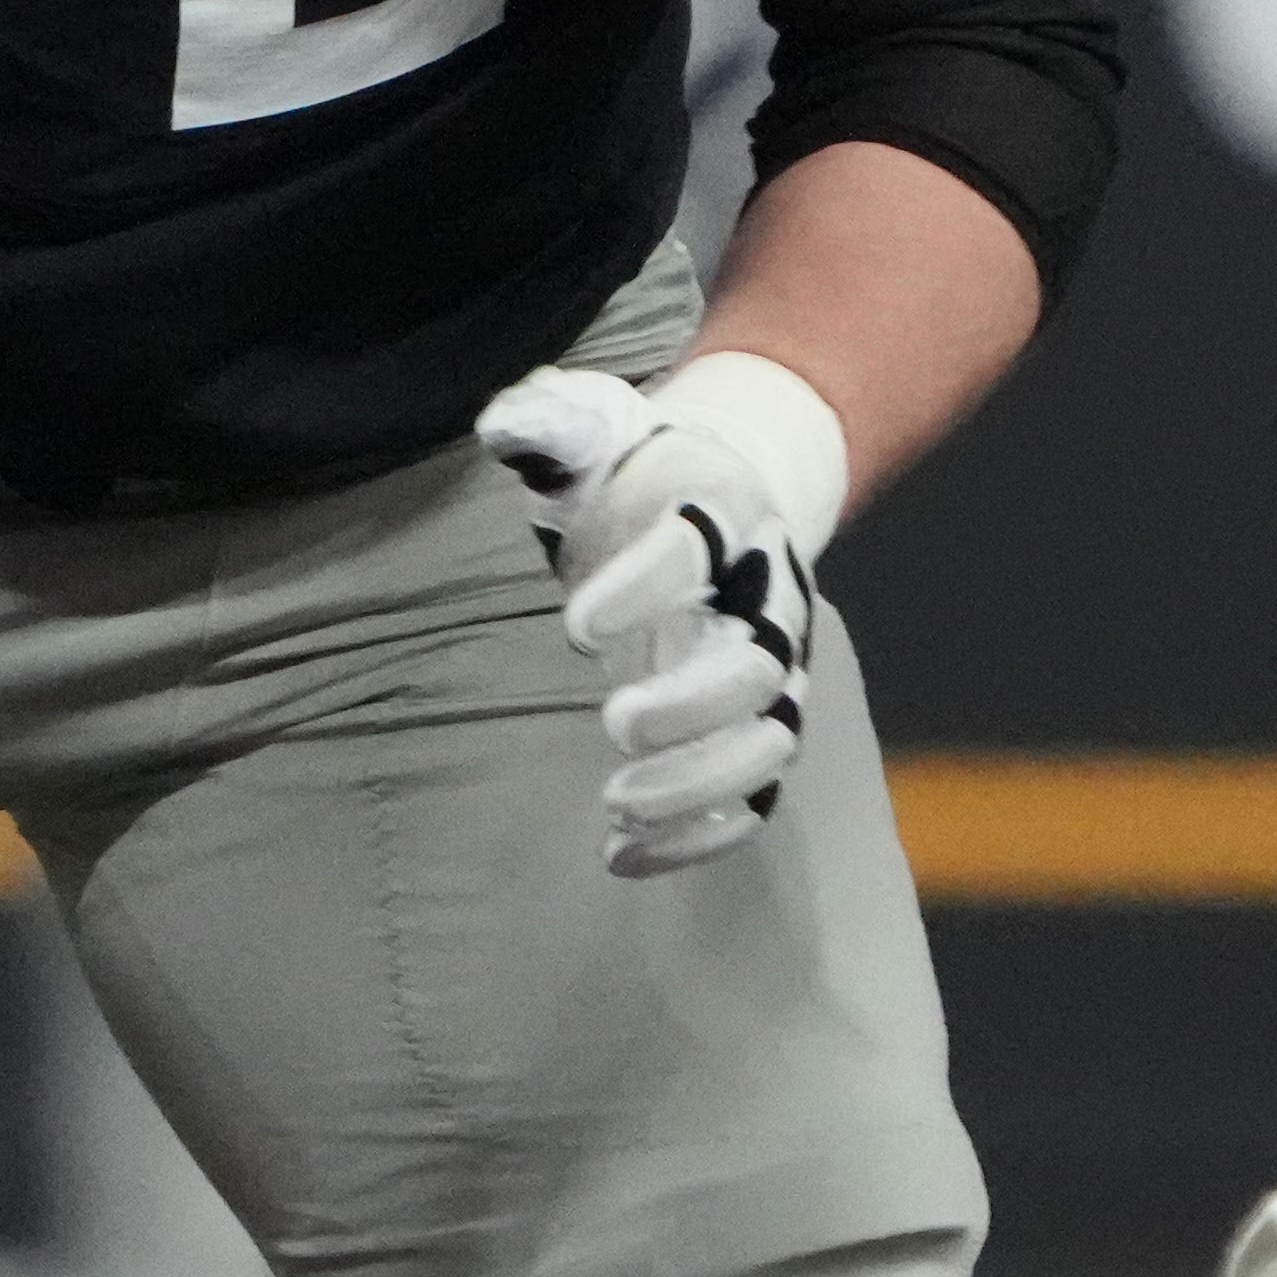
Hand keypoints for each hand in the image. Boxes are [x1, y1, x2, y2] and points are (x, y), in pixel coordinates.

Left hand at [480, 349, 849, 879]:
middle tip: (614, 723)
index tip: (574, 625)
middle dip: (693, 705)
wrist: (712, 499)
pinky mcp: (754, 729)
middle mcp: (766, 594)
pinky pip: (753, 797)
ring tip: (617, 806)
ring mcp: (772, 671)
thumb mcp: (595, 430)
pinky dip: (699, 836)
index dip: (650, 588)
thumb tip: (505, 422)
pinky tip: (621, 854)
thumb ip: (554, 423)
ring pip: (769, 742)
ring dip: (700, 784)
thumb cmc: (636, 474)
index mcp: (728, 510)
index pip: (703, 548)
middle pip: (761, 665)